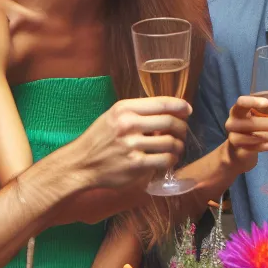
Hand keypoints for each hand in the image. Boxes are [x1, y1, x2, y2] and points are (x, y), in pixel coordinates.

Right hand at [65, 97, 190, 190]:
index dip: (180, 106)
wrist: (79, 164)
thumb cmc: (99, 138)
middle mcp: (129, 124)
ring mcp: (132, 145)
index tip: (188, 110)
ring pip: (170, 142)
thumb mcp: (113, 116)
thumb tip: (169, 112)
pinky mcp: (135, 165)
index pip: (162, 103)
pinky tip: (169, 159)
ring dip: (179, 145)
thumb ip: (138, 112)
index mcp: (125, 108)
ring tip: (177, 147)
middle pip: (170, 122)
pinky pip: (164, 160)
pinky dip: (171, 160)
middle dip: (182, 127)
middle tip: (183, 132)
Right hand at [224, 94, 267, 166]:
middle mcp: (233, 123)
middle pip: (253, 123)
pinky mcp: (242, 151)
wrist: (237, 153)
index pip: (241, 102)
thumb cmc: (255, 127)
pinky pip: (262, 148)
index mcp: (238, 110)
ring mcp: (236, 138)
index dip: (253, 102)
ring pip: (260, 137)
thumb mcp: (264, 116)